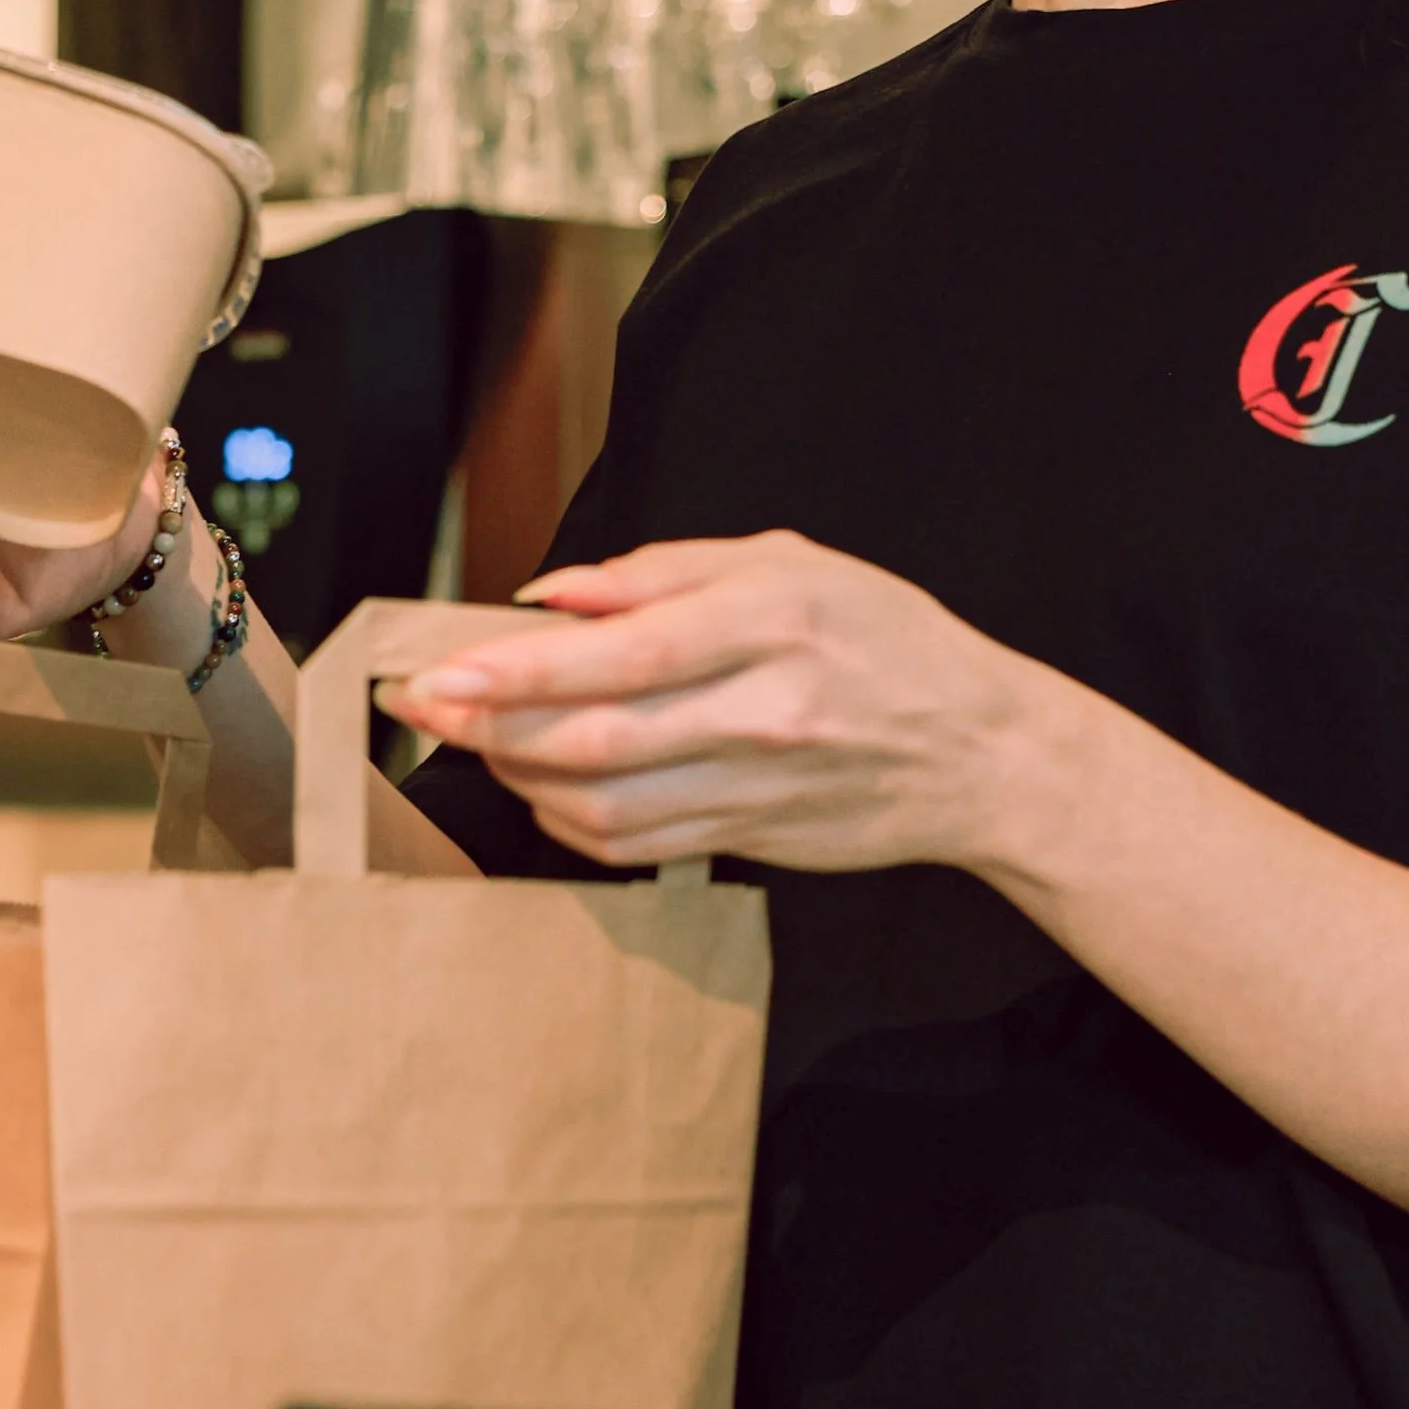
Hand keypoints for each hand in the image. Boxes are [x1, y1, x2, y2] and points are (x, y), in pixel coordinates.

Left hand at [381, 531, 1050, 873]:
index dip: (518, 670)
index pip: (621, 654)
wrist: (982, 753)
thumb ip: (663, 571)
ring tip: (479, 741)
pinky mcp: (751, 840)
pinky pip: (636, 844)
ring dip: (521, 778)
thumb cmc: (886, 640)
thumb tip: (553, 595)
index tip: (444, 668)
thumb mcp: (789, 564)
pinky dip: (570, 821)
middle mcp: (764, 710)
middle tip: (427, 708)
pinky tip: (542, 788)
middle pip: (596, 738)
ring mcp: (758, 787)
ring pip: (606, 803)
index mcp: (771, 621)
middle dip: (491, 728)